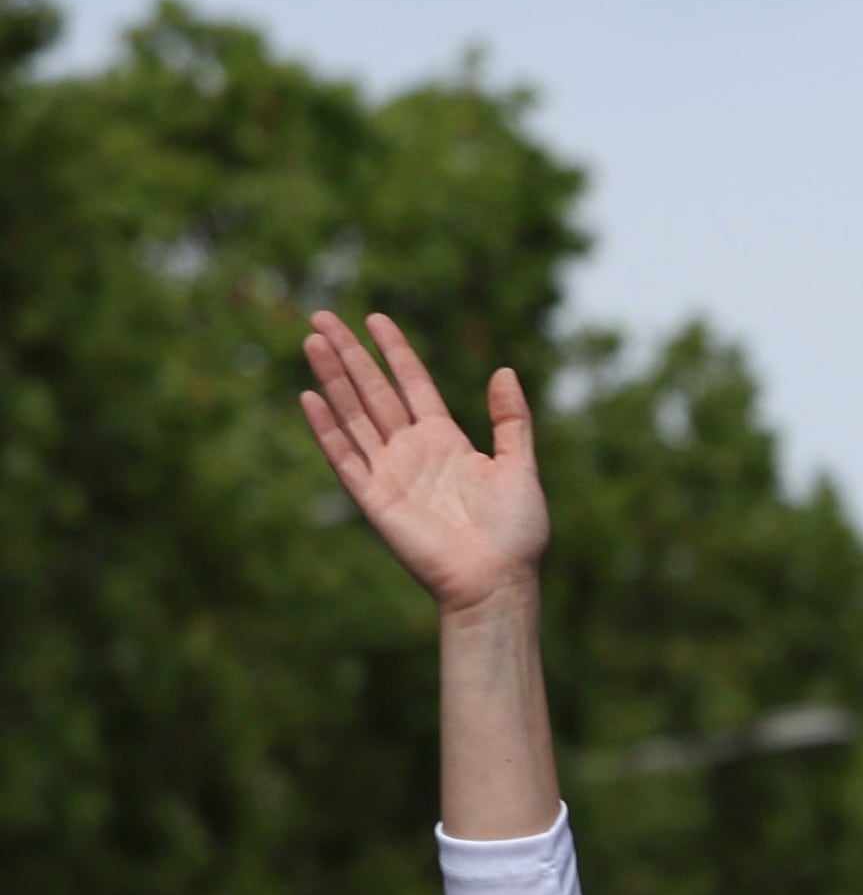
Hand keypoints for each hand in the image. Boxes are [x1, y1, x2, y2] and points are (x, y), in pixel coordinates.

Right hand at [297, 313, 549, 611]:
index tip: (376, 319)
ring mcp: (390, 472)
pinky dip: (327, 429)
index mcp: (446, 440)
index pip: (412, 385)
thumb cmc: (515, 530)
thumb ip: (512, 420)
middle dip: (350, 355)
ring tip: (312, 340)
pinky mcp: (374, 498)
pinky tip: (310, 397)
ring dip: (332, 380)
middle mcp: (412, 451)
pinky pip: (345, 458)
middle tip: (323, 315)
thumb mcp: (521, 465)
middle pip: (373, 392)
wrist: (498, 578)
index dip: (394, 352)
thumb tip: (505, 371)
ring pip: (353, 415)